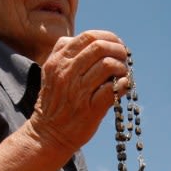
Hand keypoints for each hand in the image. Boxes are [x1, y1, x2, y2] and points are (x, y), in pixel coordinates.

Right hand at [28, 30, 129, 157]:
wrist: (46, 135)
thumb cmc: (55, 101)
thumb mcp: (52, 72)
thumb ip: (67, 53)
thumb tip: (96, 41)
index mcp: (58, 61)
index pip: (88, 36)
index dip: (108, 37)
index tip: (116, 44)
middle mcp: (66, 73)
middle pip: (99, 47)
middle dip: (118, 50)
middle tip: (124, 58)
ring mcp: (78, 91)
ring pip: (107, 65)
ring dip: (121, 67)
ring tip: (122, 74)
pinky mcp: (90, 109)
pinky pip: (112, 89)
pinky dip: (123, 84)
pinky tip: (124, 87)